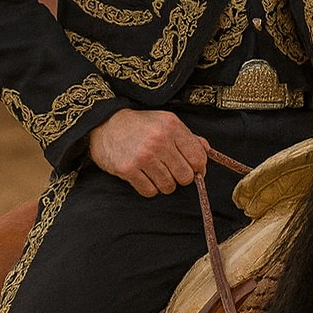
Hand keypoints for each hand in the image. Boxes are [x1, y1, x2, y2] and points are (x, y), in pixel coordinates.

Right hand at [88, 109, 209, 196]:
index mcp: (172, 126)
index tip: (194, 169)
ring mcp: (143, 156)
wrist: (105, 124)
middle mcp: (159, 140)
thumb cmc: (138, 125)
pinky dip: (149, 188)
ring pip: (169, 186)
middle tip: (171, 171)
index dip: (199, 168)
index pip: (198, 157)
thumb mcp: (164, 122)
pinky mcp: (128, 169)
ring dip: (164, 184)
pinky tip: (144, 177)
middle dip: (181, 177)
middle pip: (186, 176)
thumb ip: (187, 136)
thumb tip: (207, 150)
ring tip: (156, 173)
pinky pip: (150, 191)